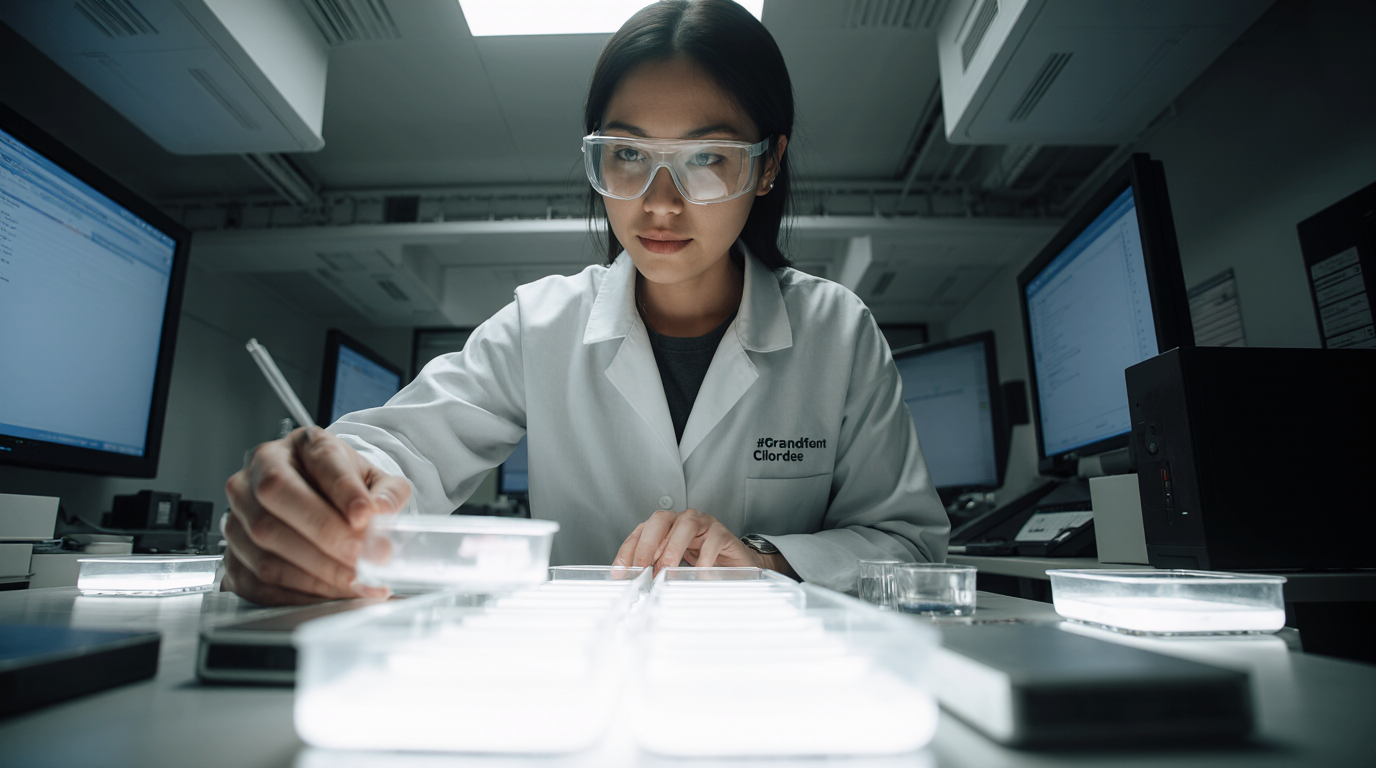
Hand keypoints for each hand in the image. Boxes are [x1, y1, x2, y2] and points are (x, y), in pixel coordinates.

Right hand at [222, 427, 409, 604]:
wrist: (318, 504)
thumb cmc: (343, 490)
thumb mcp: (375, 480)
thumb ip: (387, 493)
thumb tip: (382, 512)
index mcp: (302, 445)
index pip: (319, 458)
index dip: (342, 489)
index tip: (366, 515)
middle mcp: (261, 471)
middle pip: (278, 494)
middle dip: (325, 532)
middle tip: (362, 556)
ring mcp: (239, 511)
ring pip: (265, 541)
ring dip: (315, 569)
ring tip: (356, 581)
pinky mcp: (231, 553)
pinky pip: (256, 578)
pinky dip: (297, 593)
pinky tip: (330, 594)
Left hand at [613, 508, 788, 575]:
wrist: (735, 562)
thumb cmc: (703, 560)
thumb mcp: (674, 563)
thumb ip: (655, 565)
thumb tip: (633, 580)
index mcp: (667, 525)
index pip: (641, 531)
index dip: (628, 550)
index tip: (621, 571)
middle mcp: (683, 519)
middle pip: (660, 520)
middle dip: (647, 545)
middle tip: (642, 569)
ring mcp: (703, 523)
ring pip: (685, 526)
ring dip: (672, 550)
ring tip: (666, 571)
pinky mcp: (722, 533)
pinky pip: (711, 542)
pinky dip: (703, 559)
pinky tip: (698, 574)